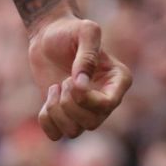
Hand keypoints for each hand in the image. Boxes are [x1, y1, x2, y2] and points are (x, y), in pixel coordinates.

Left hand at [28, 13, 131, 140]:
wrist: (48, 35)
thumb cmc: (70, 30)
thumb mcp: (85, 31)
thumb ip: (87, 54)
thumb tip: (82, 84)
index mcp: (118, 81)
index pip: (108, 105)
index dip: (86, 98)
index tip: (71, 79)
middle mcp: (105, 100)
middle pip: (91, 123)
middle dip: (70, 104)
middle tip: (63, 81)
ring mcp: (85, 110)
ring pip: (74, 131)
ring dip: (57, 111)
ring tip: (55, 87)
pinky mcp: (65, 114)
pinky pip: (56, 135)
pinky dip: (47, 120)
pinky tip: (49, 97)